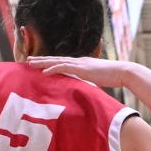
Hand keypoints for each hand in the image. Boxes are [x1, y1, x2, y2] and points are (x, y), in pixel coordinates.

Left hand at [27, 55, 141, 90]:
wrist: (123, 72)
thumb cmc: (113, 78)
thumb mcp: (97, 81)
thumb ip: (89, 83)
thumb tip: (84, 91)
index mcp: (81, 64)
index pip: (62, 62)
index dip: (49, 62)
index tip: (38, 63)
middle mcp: (78, 61)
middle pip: (56, 59)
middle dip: (41, 60)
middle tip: (28, 60)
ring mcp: (80, 64)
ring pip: (56, 61)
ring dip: (43, 63)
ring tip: (31, 63)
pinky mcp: (82, 68)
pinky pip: (64, 68)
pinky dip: (53, 69)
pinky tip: (44, 72)